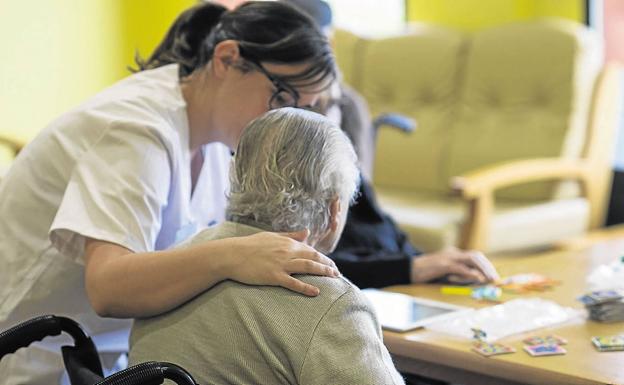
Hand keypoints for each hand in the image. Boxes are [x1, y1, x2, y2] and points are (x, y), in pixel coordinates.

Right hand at [224, 229, 339, 296]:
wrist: (231, 255)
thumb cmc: (249, 245)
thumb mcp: (271, 236)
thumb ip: (290, 235)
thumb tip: (306, 231)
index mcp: (286, 242)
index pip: (310, 249)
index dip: (322, 257)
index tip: (330, 264)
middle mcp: (287, 252)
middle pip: (313, 258)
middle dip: (328, 265)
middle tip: (337, 273)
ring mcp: (281, 264)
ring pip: (308, 267)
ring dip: (323, 273)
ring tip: (334, 278)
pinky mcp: (273, 276)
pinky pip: (293, 283)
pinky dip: (306, 288)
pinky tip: (316, 292)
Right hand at [410, 247, 498, 283]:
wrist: (409, 269)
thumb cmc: (426, 273)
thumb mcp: (445, 273)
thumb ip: (458, 274)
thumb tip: (475, 279)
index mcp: (453, 254)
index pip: (475, 256)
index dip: (486, 265)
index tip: (494, 276)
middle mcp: (453, 253)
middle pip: (476, 256)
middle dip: (488, 267)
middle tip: (495, 279)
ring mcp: (448, 257)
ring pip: (471, 259)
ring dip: (483, 269)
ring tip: (490, 279)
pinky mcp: (442, 265)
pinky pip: (460, 268)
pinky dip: (471, 273)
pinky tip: (478, 279)